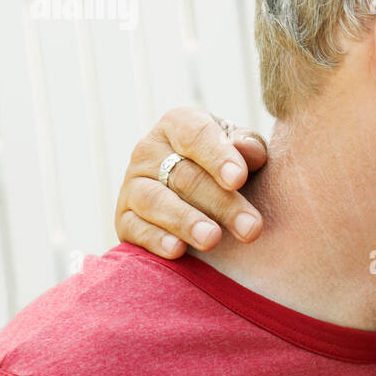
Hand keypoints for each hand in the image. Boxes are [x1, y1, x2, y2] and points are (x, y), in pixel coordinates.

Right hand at [115, 107, 267, 257]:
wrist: (203, 198)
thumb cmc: (229, 168)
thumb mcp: (244, 152)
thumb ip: (249, 147)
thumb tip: (247, 150)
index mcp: (178, 124)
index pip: (195, 135)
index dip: (218, 156)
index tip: (239, 179)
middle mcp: (149, 150)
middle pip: (184, 176)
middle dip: (221, 203)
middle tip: (251, 228)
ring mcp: (132, 184)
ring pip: (156, 201)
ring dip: (185, 221)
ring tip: (213, 239)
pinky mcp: (124, 218)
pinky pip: (135, 228)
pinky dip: (155, 240)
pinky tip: (178, 250)